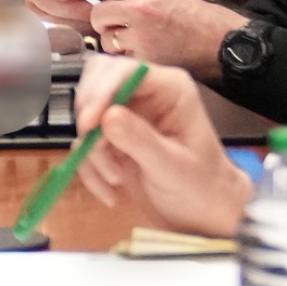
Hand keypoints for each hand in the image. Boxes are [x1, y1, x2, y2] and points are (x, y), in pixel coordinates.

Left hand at [21, 0, 243, 75]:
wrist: (218, 42)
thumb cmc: (191, 17)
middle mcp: (144, 7)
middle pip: (98, 12)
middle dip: (102, 20)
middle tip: (119, 23)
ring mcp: (143, 33)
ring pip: (105, 36)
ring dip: (113, 40)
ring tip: (138, 39)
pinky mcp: (144, 57)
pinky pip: (117, 56)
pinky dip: (125, 56)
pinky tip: (144, 51)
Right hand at [73, 56, 252, 236]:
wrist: (201, 214)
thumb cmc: (200, 187)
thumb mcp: (172, 166)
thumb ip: (140, 140)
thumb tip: (107, 116)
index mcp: (170, 89)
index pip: (125, 71)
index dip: (101, 91)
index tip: (89, 124)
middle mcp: (145, 95)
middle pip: (97, 80)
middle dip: (89, 115)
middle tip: (92, 145)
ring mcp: (127, 115)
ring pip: (87, 115)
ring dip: (92, 150)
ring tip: (114, 179)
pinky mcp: (112, 138)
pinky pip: (85, 143)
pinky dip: (90, 168)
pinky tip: (110, 190)